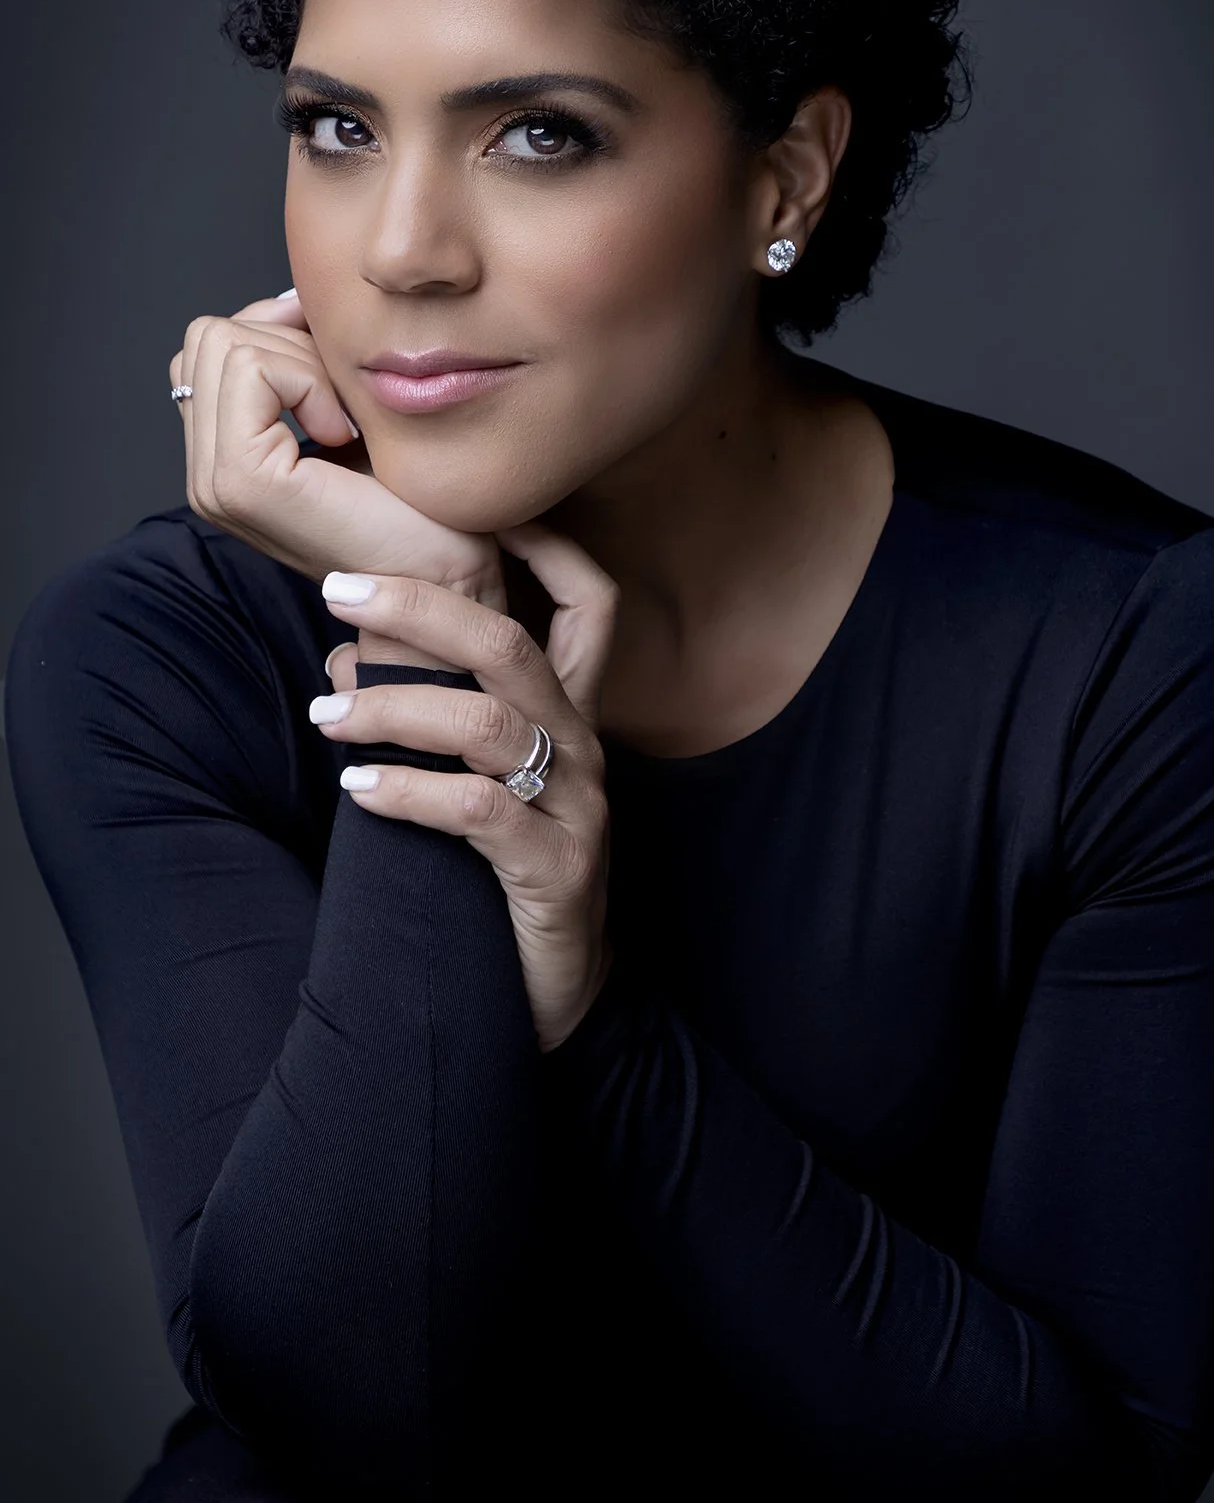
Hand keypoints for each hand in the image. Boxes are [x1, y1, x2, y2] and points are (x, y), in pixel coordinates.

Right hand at [169, 292, 508, 654]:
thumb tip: (291, 298)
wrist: (450, 572)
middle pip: (211, 335)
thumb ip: (301, 364)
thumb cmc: (418, 500)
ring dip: (303, 363)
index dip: (279, 334)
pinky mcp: (243, 481)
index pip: (211, 343)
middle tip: (343, 404)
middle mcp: (204, 474)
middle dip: (289, 344)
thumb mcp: (347, 411)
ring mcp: (215, 482)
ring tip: (344, 421)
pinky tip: (344, 434)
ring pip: (226, 342)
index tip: (338, 379)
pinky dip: (309, 381)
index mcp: (221, 459)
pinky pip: (255, 369)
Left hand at [311, 525, 619, 1051]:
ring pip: (489, 722)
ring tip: (326, 715)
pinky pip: (480, 811)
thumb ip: (425, 713)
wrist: (556, 995)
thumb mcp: (476, 778)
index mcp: (569, 714)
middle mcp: (583, 747)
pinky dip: (411, 791)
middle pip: (512, 644)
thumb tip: (344, 656)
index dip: (550, 549)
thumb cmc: (505, 872)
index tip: (476, 515)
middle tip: (335, 593)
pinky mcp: (556, 869)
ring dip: (395, 709)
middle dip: (421, 606)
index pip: (591, 604)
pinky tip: (360, 787)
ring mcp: (576, 807)